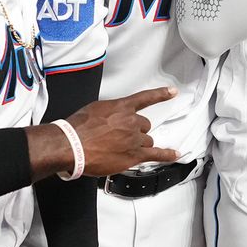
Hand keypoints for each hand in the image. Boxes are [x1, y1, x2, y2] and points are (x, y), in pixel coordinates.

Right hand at [63, 87, 179, 174]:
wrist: (72, 146)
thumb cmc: (77, 129)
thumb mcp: (94, 110)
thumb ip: (109, 113)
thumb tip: (112, 119)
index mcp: (121, 107)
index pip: (145, 98)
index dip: (161, 94)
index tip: (172, 92)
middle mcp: (130, 121)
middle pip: (144, 126)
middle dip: (136, 131)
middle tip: (120, 138)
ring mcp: (134, 138)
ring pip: (147, 141)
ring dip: (138, 145)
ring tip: (121, 150)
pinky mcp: (134, 155)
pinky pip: (156, 154)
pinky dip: (167, 154)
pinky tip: (174, 154)